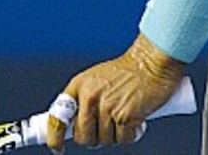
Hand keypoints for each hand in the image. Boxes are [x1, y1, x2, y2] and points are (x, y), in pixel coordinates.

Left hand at [45, 34, 184, 151]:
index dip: (54, 136)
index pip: (58, 117)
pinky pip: (123, 140)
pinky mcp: (125, 117)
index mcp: (80, 85)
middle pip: (83, 137)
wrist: (153, 61)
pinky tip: (136, 119)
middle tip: (108, 126)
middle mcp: (90, 97)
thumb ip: (86, 98)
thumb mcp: (98, 78)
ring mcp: (107, 107)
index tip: (56, 146)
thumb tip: (77, 123)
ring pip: (104, 141)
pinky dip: (132, 134)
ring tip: (124, 116)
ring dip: (116, 135)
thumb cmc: (129, 70)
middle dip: (95, 137)